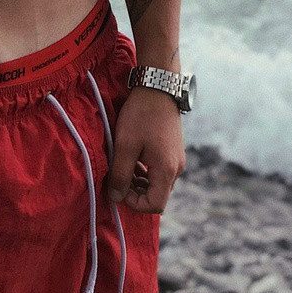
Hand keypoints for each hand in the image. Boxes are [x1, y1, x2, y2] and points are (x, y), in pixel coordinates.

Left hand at [106, 86, 185, 212]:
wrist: (157, 88)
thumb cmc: (140, 116)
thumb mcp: (125, 145)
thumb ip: (120, 174)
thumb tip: (114, 197)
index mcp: (167, 170)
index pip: (155, 205)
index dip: (134, 203)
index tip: (117, 188)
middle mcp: (176, 168)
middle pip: (157, 195)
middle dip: (135, 192)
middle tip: (116, 178)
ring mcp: (176, 159)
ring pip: (158, 183)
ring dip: (139, 181)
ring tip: (121, 167)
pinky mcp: (173, 150)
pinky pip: (159, 170)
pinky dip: (145, 171)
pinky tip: (131, 158)